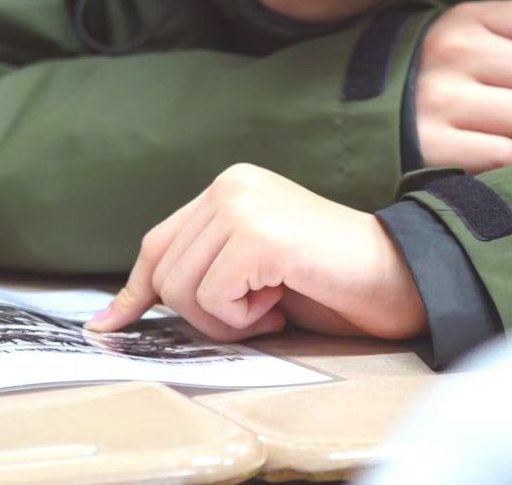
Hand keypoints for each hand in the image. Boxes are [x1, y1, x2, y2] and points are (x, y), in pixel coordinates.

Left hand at [85, 163, 426, 342]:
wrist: (402, 277)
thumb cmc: (331, 281)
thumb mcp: (252, 272)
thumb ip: (204, 270)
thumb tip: (126, 311)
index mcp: (227, 188)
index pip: (157, 243)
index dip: (134, 290)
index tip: (108, 324)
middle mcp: (228, 185)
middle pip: (164, 273)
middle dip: (204, 314)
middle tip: (258, 315)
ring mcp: (241, 204)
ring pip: (183, 289)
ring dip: (227, 320)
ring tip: (273, 307)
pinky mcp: (257, 234)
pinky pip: (215, 297)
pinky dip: (245, 318)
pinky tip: (282, 301)